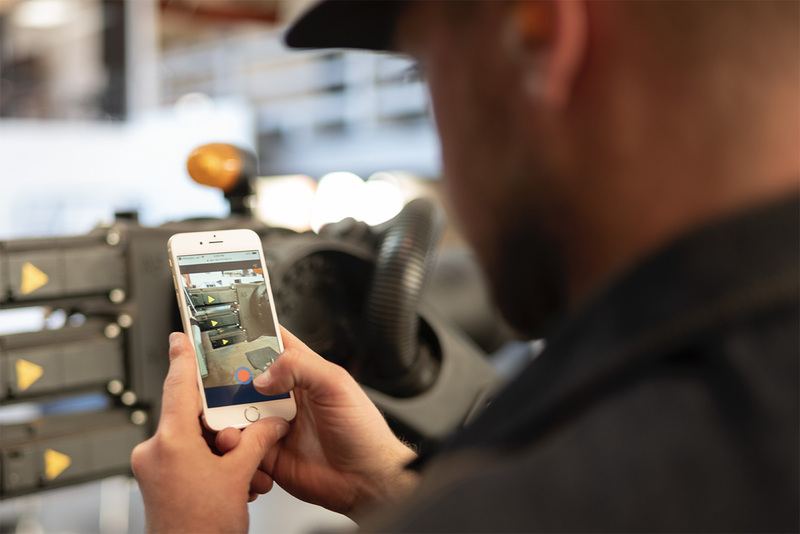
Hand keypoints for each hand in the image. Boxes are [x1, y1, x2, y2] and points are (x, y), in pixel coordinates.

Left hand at [131, 333, 289, 533]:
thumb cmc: (203, 529)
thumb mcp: (240, 477)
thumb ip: (257, 441)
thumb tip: (271, 424)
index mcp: (171, 441)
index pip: (178, 384)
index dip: (184, 355)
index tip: (182, 335)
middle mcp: (156, 451)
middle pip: (194, 415)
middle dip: (226, 424)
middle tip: (246, 431)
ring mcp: (155, 468)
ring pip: (195, 439)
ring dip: (224, 450)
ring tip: (246, 471)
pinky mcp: (159, 482)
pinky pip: (189, 457)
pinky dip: (214, 463)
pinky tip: (236, 481)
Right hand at [216, 327, 418, 519]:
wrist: (365, 481)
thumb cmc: (363, 432)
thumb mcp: (336, 385)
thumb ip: (300, 367)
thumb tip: (262, 376)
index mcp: (302, 371)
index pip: (269, 342)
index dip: (247, 334)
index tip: (222, 332)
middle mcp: (284, 395)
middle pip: (242, 378)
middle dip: (224, 380)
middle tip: (214, 386)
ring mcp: (272, 424)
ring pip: (233, 412)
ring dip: (226, 417)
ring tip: (233, 426)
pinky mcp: (265, 453)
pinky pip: (239, 446)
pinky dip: (234, 446)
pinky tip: (245, 448)